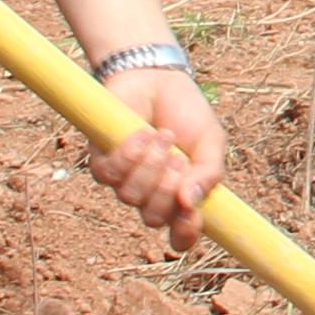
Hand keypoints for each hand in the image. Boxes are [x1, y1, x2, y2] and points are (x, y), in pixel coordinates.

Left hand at [89, 62, 229, 244]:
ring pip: (131, 197)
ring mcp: (125, 180)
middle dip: (167, 188)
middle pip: (153, 218)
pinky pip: (110, 174)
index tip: (192, 215)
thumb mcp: (211, 141)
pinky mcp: (102, 162)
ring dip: (150, 166)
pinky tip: (142, 132)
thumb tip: (190, 203)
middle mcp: (151, 194)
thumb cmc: (186, 113)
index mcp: (181, 196)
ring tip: (162, 136)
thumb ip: (209, 173)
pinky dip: (129, 153)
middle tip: (178, 157)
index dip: (185, 235)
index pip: (180, 236)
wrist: (158, 78)